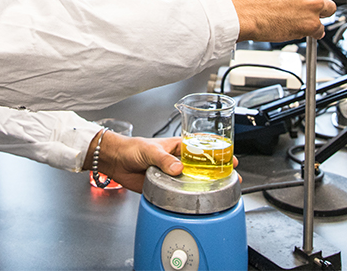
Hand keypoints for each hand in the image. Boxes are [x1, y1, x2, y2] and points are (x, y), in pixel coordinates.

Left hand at [84, 133, 237, 192]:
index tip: (230, 158)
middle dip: (216, 171)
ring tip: (217, 190)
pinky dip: (187, 196)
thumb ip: (164, 160)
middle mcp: (177, 161)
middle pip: (201, 166)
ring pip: (191, 180)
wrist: (116, 162)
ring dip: (202, 185)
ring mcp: (172, 175)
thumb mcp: (150, 150)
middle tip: (229, 177)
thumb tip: (178, 169)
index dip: (218, 152)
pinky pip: (179, 192)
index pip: (202, 148)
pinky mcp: (165, 187)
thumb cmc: (132, 148)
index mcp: (178, 147)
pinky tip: (195, 200)